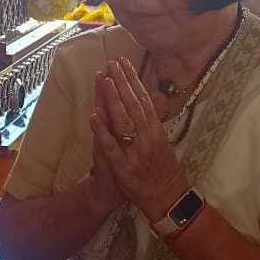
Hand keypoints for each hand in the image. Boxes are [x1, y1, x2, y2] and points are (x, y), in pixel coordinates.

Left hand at [90, 58, 188, 222]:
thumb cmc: (163, 168)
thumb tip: (159, 94)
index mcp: (156, 130)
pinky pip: (111, 146)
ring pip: (123, 121)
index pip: (143, 99)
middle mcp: (147, 137)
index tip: (124, 62)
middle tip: (112, 63)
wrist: (166, 197)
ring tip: (106, 80)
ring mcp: (135, 152)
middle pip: (133, 105)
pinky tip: (94, 116)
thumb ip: (158, 117)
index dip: (133, 80)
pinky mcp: (123, 167)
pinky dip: (102, 131)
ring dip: (114, 100)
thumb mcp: (163, 140)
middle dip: (122, 83)